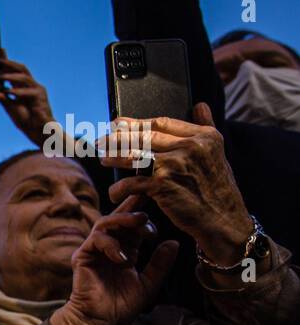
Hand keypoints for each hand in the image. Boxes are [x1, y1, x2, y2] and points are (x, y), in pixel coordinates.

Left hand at [0, 51, 54, 146]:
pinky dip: (19, 91)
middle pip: (21, 69)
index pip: (15, 70)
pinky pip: (29, 92)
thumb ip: (2, 98)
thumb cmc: (26, 119)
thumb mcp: (10, 107)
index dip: (8, 61)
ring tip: (0, 76)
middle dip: (9, 64)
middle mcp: (31, 85)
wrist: (38, 132)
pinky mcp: (41, 98)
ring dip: (12, 76)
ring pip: (25, 78)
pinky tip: (10, 92)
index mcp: (24, 86)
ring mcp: (37, 90)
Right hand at [49, 196, 178, 324]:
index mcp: (125, 251)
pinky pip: (96, 240)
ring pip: (105, 223)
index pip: (133, 227)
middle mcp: (109, 247)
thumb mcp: (147, 284)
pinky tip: (124, 256)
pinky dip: (111, 244)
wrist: (99, 321)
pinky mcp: (82, 256)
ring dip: (123, 219)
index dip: (145, 216)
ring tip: (140, 221)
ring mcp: (94, 250)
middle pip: (118, 218)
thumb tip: (174, 243)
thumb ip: (159, 264)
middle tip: (148, 193)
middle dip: (133, 205)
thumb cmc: (120, 306)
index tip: (161, 213)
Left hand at [102, 103, 253, 264]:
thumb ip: (207, 126)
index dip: (135, 123)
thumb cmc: (217, 188)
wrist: (223, 220)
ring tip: (102, 158)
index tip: (117, 123)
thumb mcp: (217, 152)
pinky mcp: (163, 185)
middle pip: (144, 136)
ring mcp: (175, 164)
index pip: (161, 123)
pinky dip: (119, 189)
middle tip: (101, 140)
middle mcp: (190, 146)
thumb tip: (200, 104)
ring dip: (114, 157)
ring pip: (134, 155)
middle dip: (118, 138)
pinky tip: (115, 193)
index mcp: (203, 135)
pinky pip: (131, 183)